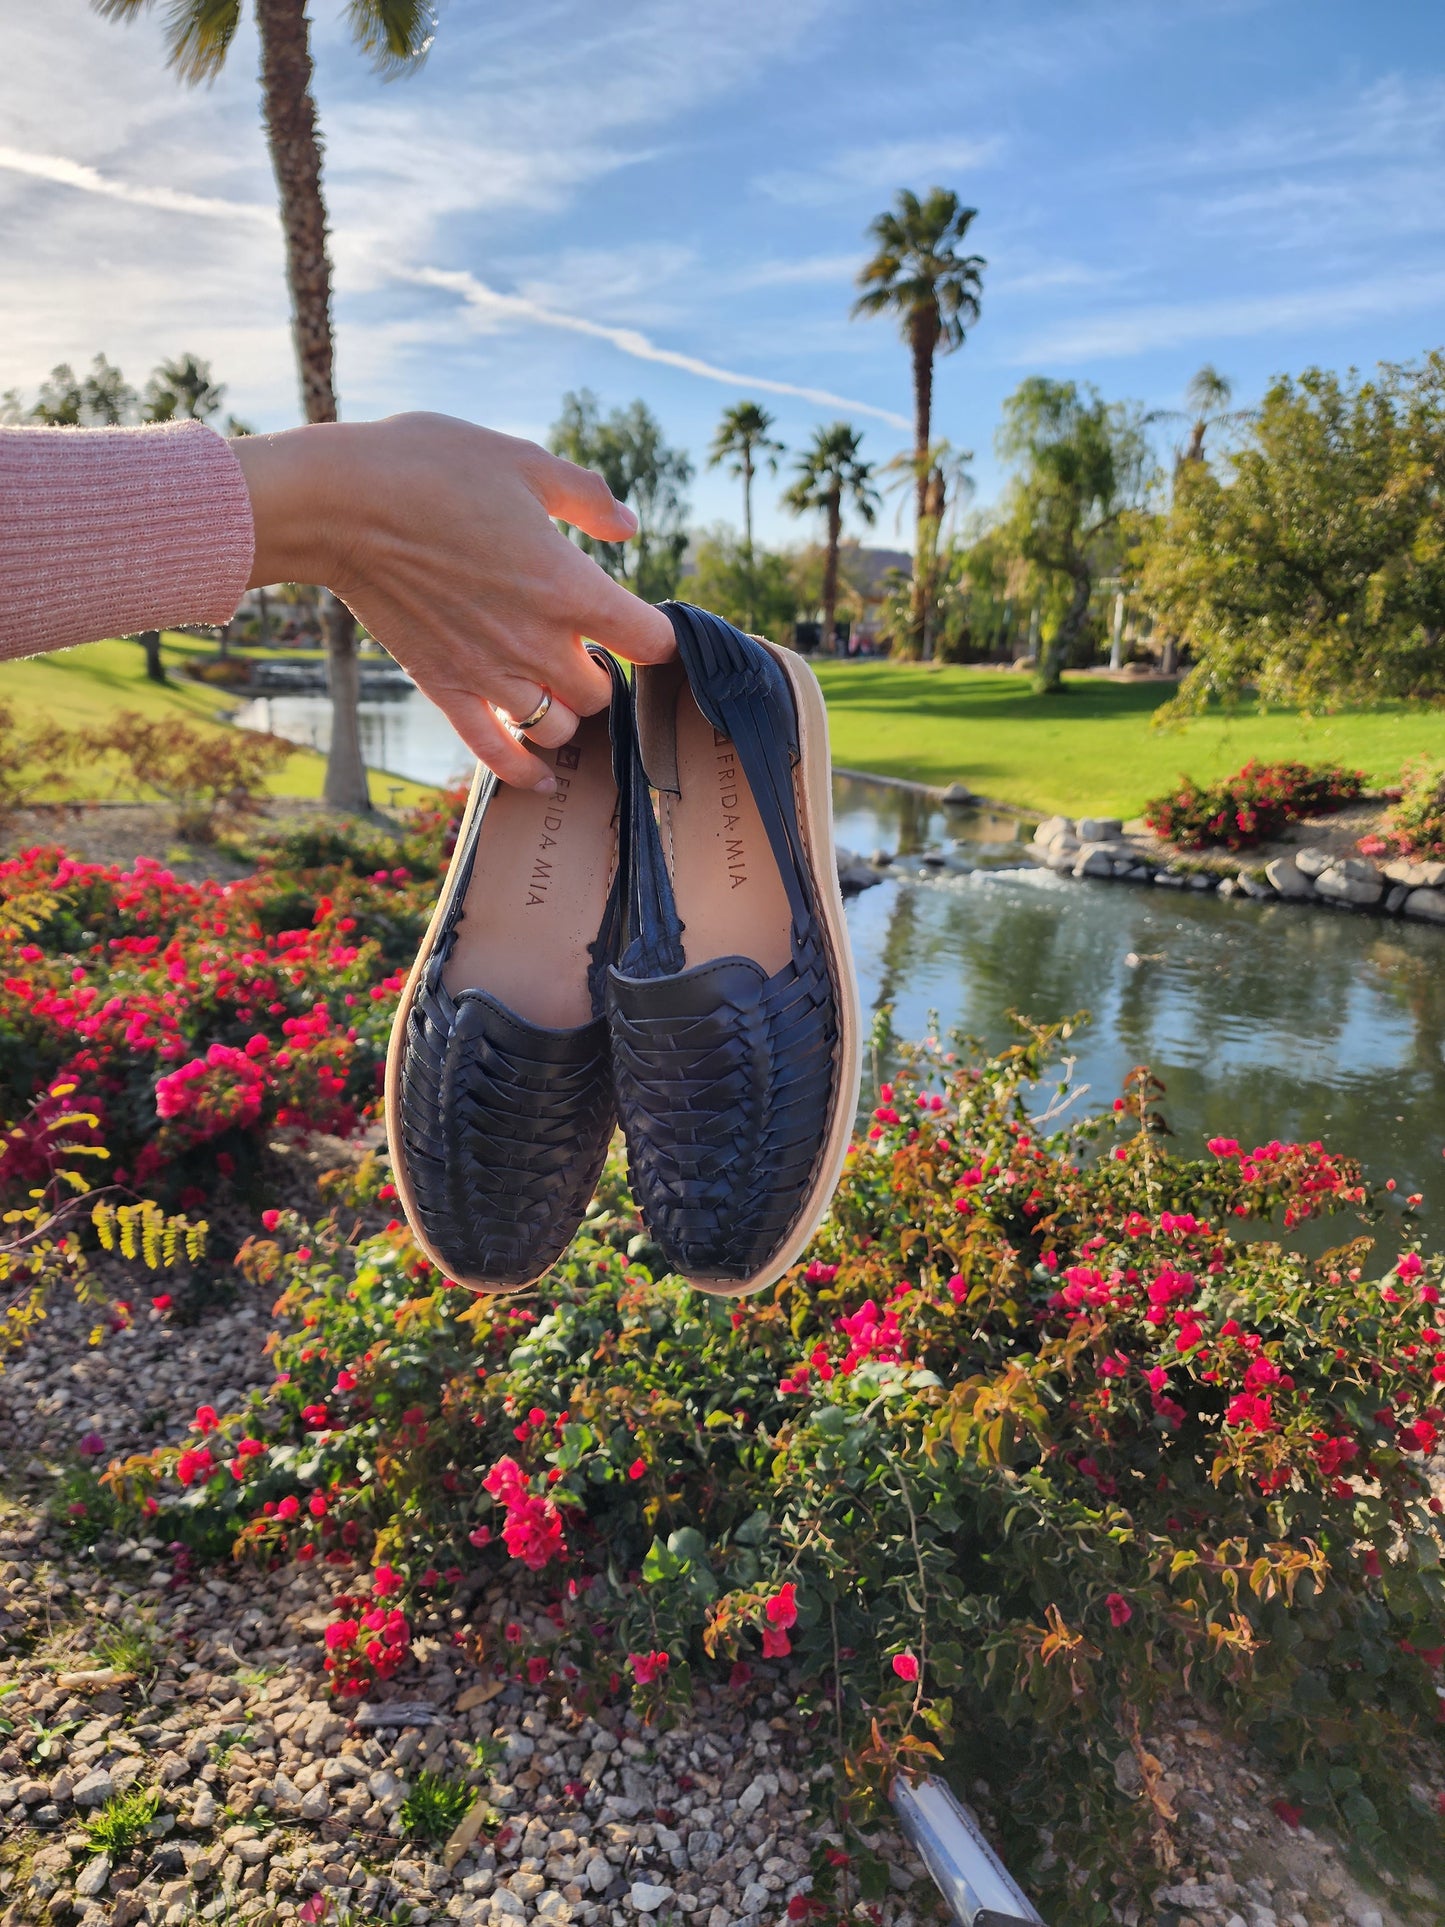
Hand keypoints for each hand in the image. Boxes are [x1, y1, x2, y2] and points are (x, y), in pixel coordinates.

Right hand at [230, 413, 676, 789]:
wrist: (341, 504)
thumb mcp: (522, 462)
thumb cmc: (432, 468)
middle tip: (583, 646)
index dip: (661, 636)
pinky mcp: (444, 688)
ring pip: (557, 729)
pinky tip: (541, 778)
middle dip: (602, 672)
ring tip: (552, 684)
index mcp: (568, 586)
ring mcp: (488, 673)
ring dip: (565, 712)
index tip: (650, 627)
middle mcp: (536, 642)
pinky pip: (495, 753)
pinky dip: (524, 772)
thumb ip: (586, 497)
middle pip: (602, 693)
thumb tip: (628, 526)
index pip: (649, 640)